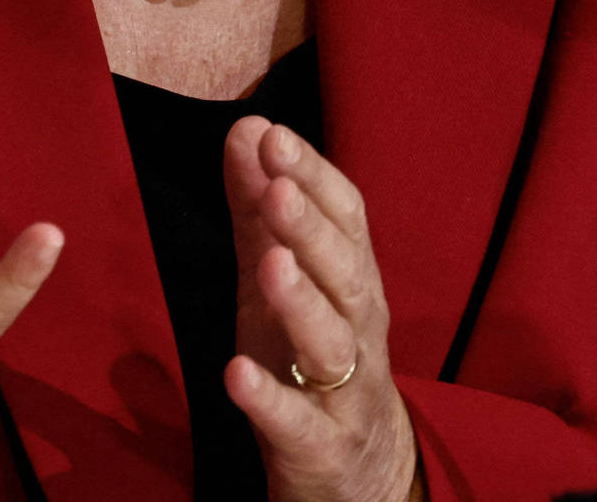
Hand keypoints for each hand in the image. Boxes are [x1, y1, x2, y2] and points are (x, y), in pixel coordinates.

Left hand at [222, 118, 423, 501]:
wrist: (360, 470)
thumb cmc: (310, 355)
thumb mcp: (280, 277)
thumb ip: (260, 209)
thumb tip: (247, 129)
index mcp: (351, 278)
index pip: (346, 217)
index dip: (313, 175)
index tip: (273, 134)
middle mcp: (359, 325)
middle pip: (345, 271)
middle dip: (312, 226)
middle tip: (279, 184)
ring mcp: (344, 388)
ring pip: (332, 341)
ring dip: (302, 301)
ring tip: (271, 264)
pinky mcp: (320, 445)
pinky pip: (298, 421)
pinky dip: (269, 398)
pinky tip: (236, 374)